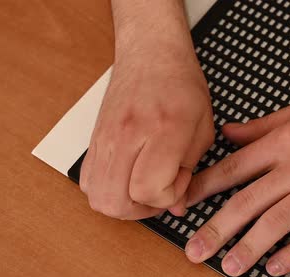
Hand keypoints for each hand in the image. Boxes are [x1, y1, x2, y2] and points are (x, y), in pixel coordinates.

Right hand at [80, 44, 213, 219]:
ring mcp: (105, 138)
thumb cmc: (181, 85)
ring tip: (143, 189)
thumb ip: (190, 171)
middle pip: (115, 202)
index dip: (168, 197)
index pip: (150, 189)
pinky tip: (126, 179)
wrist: (150, 52)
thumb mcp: (203, 128)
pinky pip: (87, 181)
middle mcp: (127, 135)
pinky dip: (106, 190)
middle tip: (160, 194)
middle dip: (141, 211)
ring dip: (122, 204)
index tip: (179, 180)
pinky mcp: (93, 139)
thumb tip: (176, 207)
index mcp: (163, 129)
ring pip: (96, 196)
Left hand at [183, 72, 289, 276]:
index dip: (204, 189)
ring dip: (252, 247)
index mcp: (287, 138)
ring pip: (281, 222)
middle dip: (218, 228)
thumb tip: (229, 134)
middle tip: (195, 251)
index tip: (183, 206)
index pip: (235, 168)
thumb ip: (263, 125)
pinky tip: (278, 266)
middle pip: (251, 201)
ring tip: (230, 266)